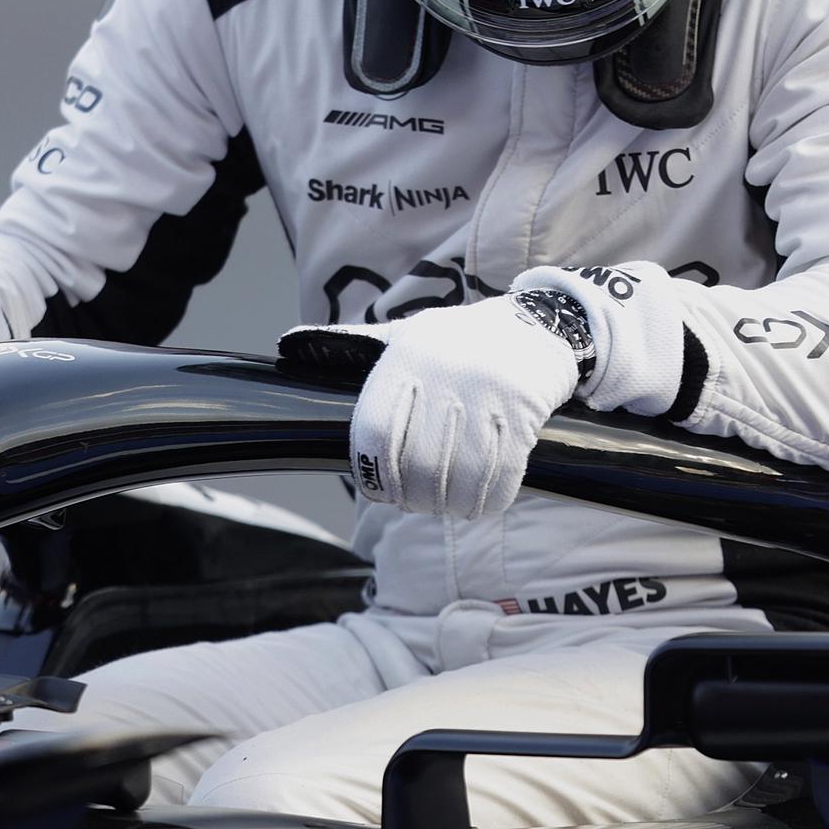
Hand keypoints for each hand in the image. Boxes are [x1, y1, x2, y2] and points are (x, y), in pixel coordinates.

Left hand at [278, 292, 585, 517]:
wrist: (538, 324)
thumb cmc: (462, 340)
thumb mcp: (408, 333)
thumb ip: (356, 346)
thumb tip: (290, 347)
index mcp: (406, 358)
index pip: (375, 435)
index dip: (376, 477)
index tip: (386, 493)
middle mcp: (442, 374)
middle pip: (419, 466)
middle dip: (419, 498)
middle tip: (424, 503)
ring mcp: (485, 393)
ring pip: (460, 477)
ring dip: (455, 504)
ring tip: (455, 504)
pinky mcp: (522, 409)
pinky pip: (502, 473)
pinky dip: (491, 498)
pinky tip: (485, 500)